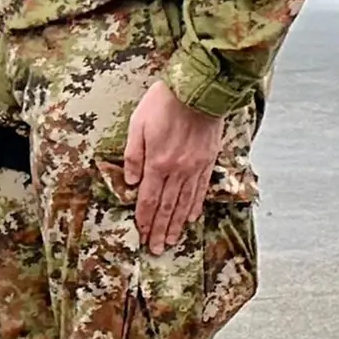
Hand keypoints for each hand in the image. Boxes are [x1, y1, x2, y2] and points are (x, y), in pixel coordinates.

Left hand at [119, 77, 227, 250]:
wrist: (198, 89)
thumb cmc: (164, 103)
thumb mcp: (137, 125)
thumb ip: (133, 156)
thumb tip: (130, 182)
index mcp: (157, 163)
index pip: (148, 200)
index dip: (144, 220)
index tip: (142, 235)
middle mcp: (177, 170)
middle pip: (166, 208)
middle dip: (160, 231)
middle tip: (157, 249)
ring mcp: (195, 168)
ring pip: (184, 204)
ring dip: (176, 225)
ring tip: (172, 241)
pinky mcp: (208, 162)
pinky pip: (201, 190)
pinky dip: (195, 207)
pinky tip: (190, 218)